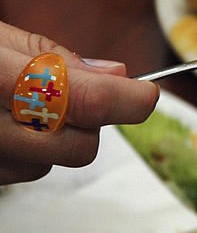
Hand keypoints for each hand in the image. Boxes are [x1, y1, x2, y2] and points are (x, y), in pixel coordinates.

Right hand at [0, 22, 158, 184]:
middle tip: (65, 95)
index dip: (128, 100)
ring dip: (50, 140)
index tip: (145, 94)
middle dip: (87, 123)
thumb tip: (117, 75)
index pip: (86, 100)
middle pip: (78, 147)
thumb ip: (53, 58)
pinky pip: (22, 174)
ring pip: (48, 166)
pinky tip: (4, 127)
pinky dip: (24, 153)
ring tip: (17, 107)